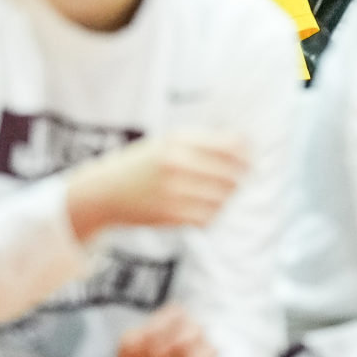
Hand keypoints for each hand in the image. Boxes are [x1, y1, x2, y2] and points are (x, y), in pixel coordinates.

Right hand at [65, 130, 248, 239]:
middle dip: (240, 177)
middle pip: (231, 174)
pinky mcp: (170, 215)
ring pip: (222, 198)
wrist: (106, 192)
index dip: (246, 152)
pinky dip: (212, 213)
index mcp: (177, 140)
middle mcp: (176, 163)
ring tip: (219, 192)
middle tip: (239, 177)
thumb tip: (245, 145)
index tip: (250, 156)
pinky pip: (208, 217)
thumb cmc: (144, 164)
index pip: (229, 146)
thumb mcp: (168, 142)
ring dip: (226, 196)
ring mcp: (173, 191)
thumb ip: (203, 142)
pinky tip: (204, 206)